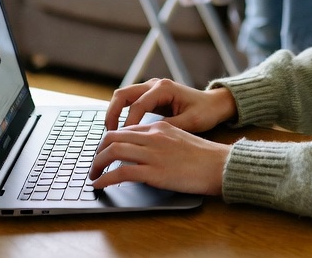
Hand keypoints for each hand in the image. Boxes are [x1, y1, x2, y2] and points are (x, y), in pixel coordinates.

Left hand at [90, 120, 230, 195]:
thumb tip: (144, 150)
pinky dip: (106, 179)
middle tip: (94, 163)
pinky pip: (121, 173)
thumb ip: (161, 140)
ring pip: (113, 151)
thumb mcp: (181, 138)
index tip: (105, 152)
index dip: (111, 141)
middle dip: (99, 150)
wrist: (219, 165)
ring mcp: (153, 153)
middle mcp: (153, 136)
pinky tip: (100, 184)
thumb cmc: (204, 156)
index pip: (126, 129)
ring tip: (93, 175)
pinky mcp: (154, 172)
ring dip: (97, 164)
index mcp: (160, 126)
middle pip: (114, 136)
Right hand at [104, 77, 236, 131]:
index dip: (128, 124)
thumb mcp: (190, 122)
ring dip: (115, 113)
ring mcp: (151, 88)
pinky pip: (130, 102)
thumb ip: (169, 127)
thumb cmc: (205, 112)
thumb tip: (148, 139)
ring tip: (111, 134)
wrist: (215, 104)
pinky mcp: (151, 96)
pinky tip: (121, 130)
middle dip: (112, 114)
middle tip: (108, 135)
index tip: (123, 141)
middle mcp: (155, 85)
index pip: (138, 105)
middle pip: (123, 95)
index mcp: (164, 89)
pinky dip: (122, 113)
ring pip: (123, 96)